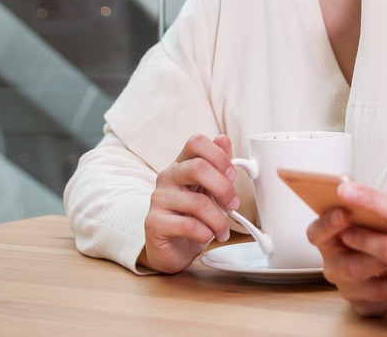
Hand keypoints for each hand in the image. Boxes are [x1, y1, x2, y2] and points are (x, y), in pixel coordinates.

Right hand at [139, 134, 238, 272]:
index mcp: (182, 164)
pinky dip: (205, 233)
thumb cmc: (194, 216)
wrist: (174, 248)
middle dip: (224, 188)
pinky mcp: (153, 223)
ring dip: (219, 220)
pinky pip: (189, 225)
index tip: (232, 175)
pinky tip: (207, 236)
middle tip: (233, 205)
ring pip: (197, 202)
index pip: (196, 142)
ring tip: (222, 230)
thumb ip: (218, 166)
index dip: (219, 155)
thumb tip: (223, 139)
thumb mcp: (210, 189)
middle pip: (198, 167)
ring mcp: (158, 199)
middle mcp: (167, 177)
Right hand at [307, 206, 386, 316]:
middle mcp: (333, 266)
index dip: (327, 224)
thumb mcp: (376, 216)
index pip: (316, 233)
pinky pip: (382, 303)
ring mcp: (347, 288)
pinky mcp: (363, 306)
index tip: (343, 213)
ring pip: (369, 287)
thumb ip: (371, 209)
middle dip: (376, 254)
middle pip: (349, 265)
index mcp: (328, 240)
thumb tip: (373, 197)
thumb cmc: (385, 232)